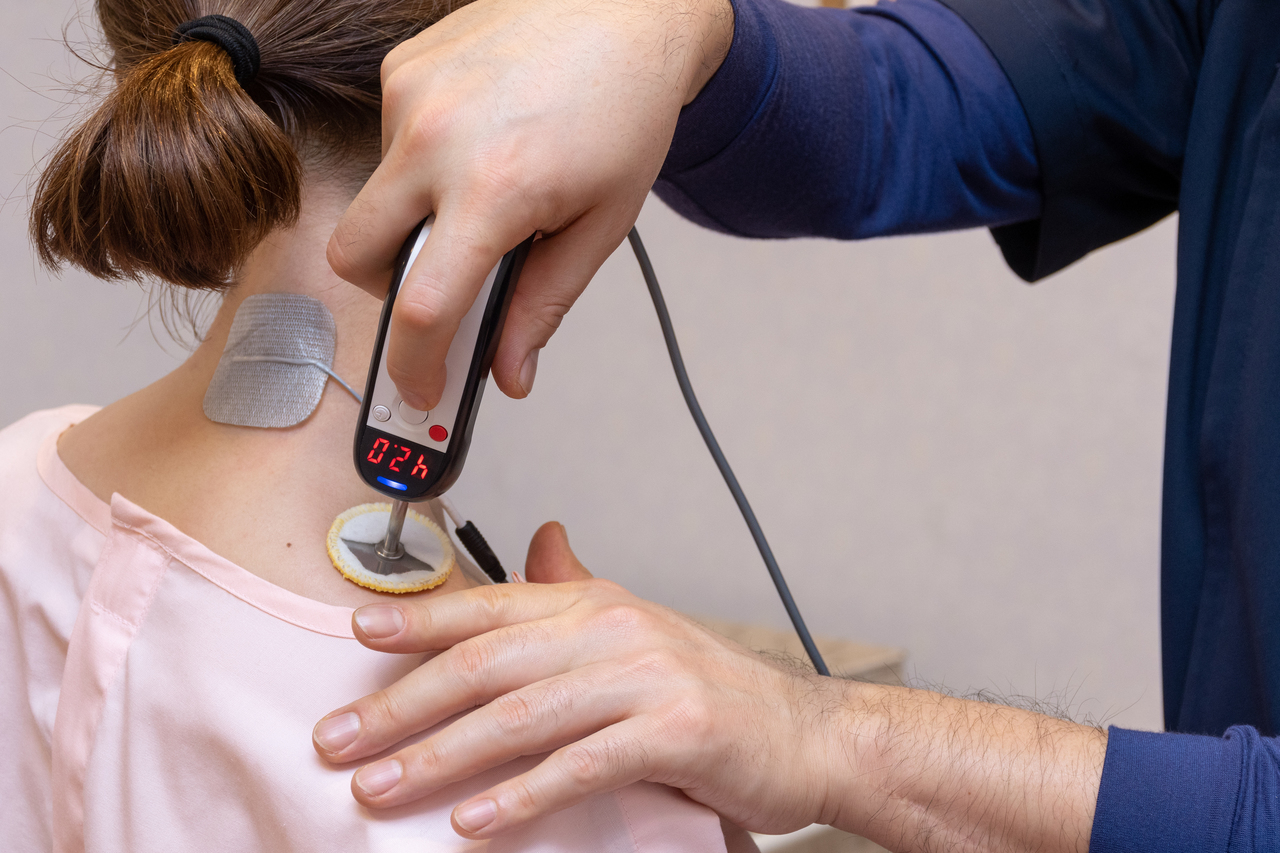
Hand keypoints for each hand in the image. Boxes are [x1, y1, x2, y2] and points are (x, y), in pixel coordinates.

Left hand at [312, 522, 834, 837]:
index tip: (355, 635)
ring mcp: (645, 678)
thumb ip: (577, 591)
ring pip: (520, 716)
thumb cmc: (710, 688)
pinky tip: (473, 823)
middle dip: (402, 704)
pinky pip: (579, 766)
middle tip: (338, 739)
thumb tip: (539, 543)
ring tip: (380, 786)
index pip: (490, 604)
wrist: (803, 732)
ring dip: (439, 756)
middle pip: (485, 663)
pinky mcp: (673, 732)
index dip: (419, 618)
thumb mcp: (635, 630)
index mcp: (595, 604)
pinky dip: (521, 797)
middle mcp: (613, 630)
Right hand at [327, 0, 733, 409]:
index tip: (420, 390)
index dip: (415, 366)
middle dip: (389, 292)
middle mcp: (435, 141)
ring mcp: (409, 97)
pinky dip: (422, 163)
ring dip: (416, 217)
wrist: (628, 7)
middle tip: (443, 286)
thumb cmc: (626, 110)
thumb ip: (544, 305)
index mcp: (494, 191)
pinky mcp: (401, 67)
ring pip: (375, 198)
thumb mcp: (601, 225)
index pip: (422, 308)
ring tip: (488, 189)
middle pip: (356, 259)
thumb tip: (509, 372)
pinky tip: (478, 142)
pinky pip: (388, 144)